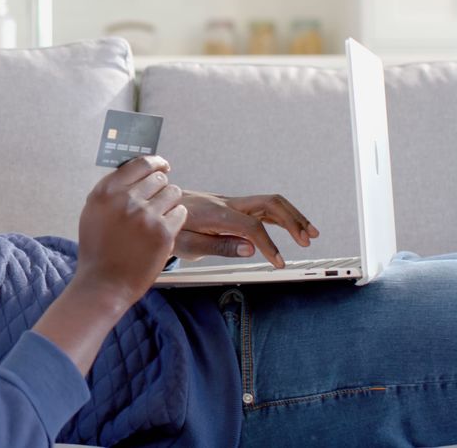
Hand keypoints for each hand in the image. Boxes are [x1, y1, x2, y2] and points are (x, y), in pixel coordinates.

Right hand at [75, 155, 187, 304]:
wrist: (104, 283)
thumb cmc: (97, 250)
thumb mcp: (92, 212)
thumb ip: (111, 191)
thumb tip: (133, 174)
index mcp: (106, 192)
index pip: (140, 164)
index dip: (156, 163)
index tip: (163, 166)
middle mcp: (126, 200)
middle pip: (159, 178)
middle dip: (161, 189)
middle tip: (156, 204)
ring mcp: (146, 216)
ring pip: (173, 193)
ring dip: (170, 203)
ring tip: (160, 218)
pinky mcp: (163, 233)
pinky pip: (180, 213)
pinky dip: (176, 219)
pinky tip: (164, 230)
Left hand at [173, 191, 320, 267]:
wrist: (156, 209)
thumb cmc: (168, 228)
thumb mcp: (185, 243)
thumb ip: (218, 246)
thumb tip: (251, 249)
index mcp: (215, 213)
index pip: (251, 227)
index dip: (269, 245)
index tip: (278, 263)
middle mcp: (226, 203)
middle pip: (269, 203)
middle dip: (292, 220)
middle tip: (307, 240)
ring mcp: (230, 203)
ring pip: (269, 203)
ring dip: (292, 216)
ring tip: (309, 234)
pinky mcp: (231, 207)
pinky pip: (261, 208)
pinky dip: (280, 217)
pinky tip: (292, 228)